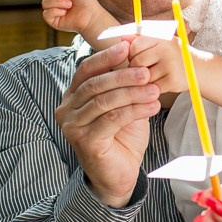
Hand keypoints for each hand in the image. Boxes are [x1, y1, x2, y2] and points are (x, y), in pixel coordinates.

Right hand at [42, 0, 114, 42]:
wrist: (91, 15)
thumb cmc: (86, 1)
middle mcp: (54, 0)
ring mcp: (52, 10)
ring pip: (45, 2)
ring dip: (59, 2)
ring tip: (70, 5)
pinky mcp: (52, 20)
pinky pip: (46, 13)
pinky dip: (56, 11)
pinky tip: (65, 13)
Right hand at [54, 41, 160, 207]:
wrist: (119, 175)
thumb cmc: (121, 137)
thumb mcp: (123, 104)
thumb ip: (123, 82)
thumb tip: (131, 49)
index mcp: (73, 96)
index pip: (86, 70)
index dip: (106, 58)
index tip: (126, 46)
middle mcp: (67, 110)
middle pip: (95, 85)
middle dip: (123, 76)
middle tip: (147, 73)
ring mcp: (73, 127)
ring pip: (105, 102)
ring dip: (133, 93)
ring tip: (155, 91)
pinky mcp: (86, 142)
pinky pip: (112, 119)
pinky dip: (135, 110)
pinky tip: (153, 107)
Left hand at [128, 35, 188, 94]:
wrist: (200, 70)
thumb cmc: (176, 56)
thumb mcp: (161, 43)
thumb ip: (141, 40)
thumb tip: (122, 38)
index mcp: (162, 37)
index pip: (135, 45)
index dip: (131, 54)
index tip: (137, 58)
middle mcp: (167, 49)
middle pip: (137, 62)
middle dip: (136, 69)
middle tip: (144, 70)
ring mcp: (170, 65)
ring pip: (143, 76)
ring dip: (144, 80)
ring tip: (153, 77)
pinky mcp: (172, 81)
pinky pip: (151, 87)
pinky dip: (152, 88)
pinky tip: (159, 84)